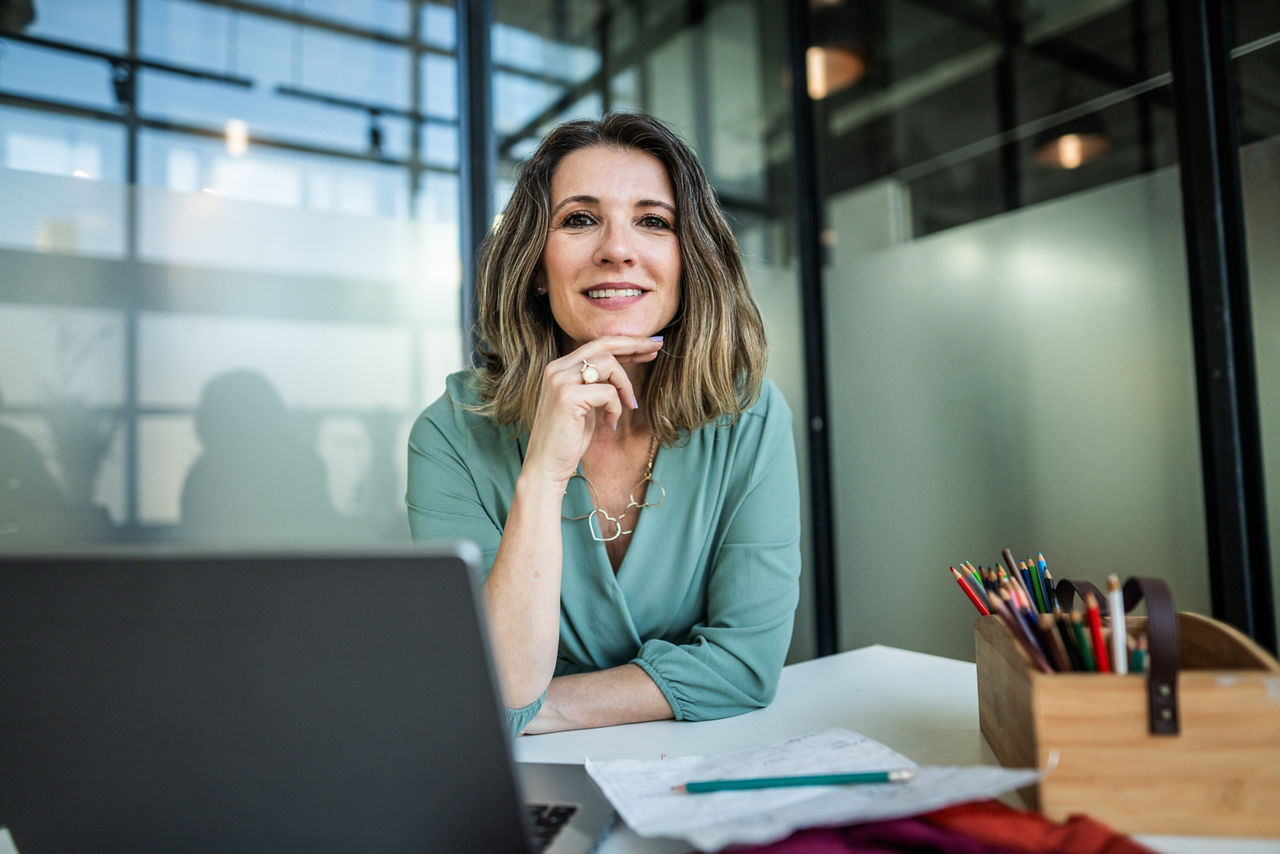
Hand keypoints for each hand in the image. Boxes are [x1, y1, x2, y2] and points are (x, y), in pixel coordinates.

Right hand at [522, 336, 662, 487]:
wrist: (546, 467)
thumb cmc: (568, 439)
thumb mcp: (585, 404)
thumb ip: (596, 383)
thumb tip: (622, 366)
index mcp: (559, 368)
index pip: (597, 344)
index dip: (625, 343)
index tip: (648, 345)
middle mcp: (557, 368)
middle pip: (604, 343)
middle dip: (634, 344)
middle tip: (658, 347)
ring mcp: (561, 381)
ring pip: (609, 365)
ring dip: (626, 386)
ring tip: (630, 405)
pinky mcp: (568, 397)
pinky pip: (608, 393)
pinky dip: (616, 408)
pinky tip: (611, 423)